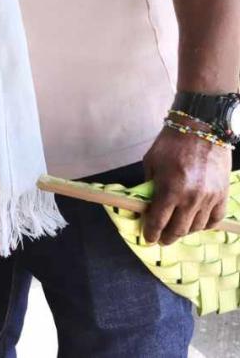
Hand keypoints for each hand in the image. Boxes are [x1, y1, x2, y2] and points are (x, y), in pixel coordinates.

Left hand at [141, 124, 231, 244]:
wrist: (201, 129)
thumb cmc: (171, 143)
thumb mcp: (151, 163)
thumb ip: (150, 185)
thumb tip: (147, 203)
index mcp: (170, 190)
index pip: (159, 221)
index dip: (152, 232)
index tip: (149, 238)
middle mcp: (191, 198)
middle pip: (179, 229)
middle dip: (168, 237)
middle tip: (162, 239)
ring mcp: (209, 198)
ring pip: (198, 226)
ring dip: (186, 231)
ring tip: (178, 230)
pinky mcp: (222, 194)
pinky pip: (216, 218)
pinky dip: (206, 224)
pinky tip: (198, 223)